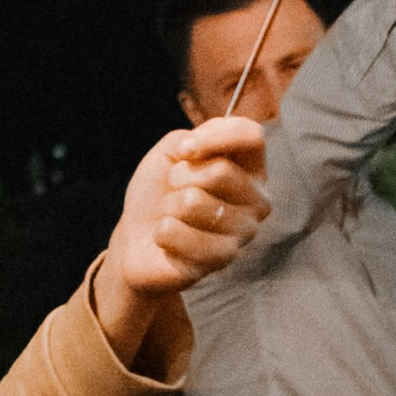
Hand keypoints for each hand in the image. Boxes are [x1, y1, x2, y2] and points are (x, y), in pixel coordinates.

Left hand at [94, 116, 269, 353]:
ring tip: (173, 217)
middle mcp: (257, 202)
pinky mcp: (221, 259)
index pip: (252, 137)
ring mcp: (243, 234)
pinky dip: (162, 232)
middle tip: (173, 191)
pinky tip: (169, 241)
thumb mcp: (171, 152)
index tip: (184, 149)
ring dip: (169, 207)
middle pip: (222, 171)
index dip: (215, 136)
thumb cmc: (161, 192)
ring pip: (194, 202)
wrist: (138, 238)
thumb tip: (193, 147)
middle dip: (180, 177)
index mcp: (251, 170)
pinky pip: (178, 233)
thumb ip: (192, 138)